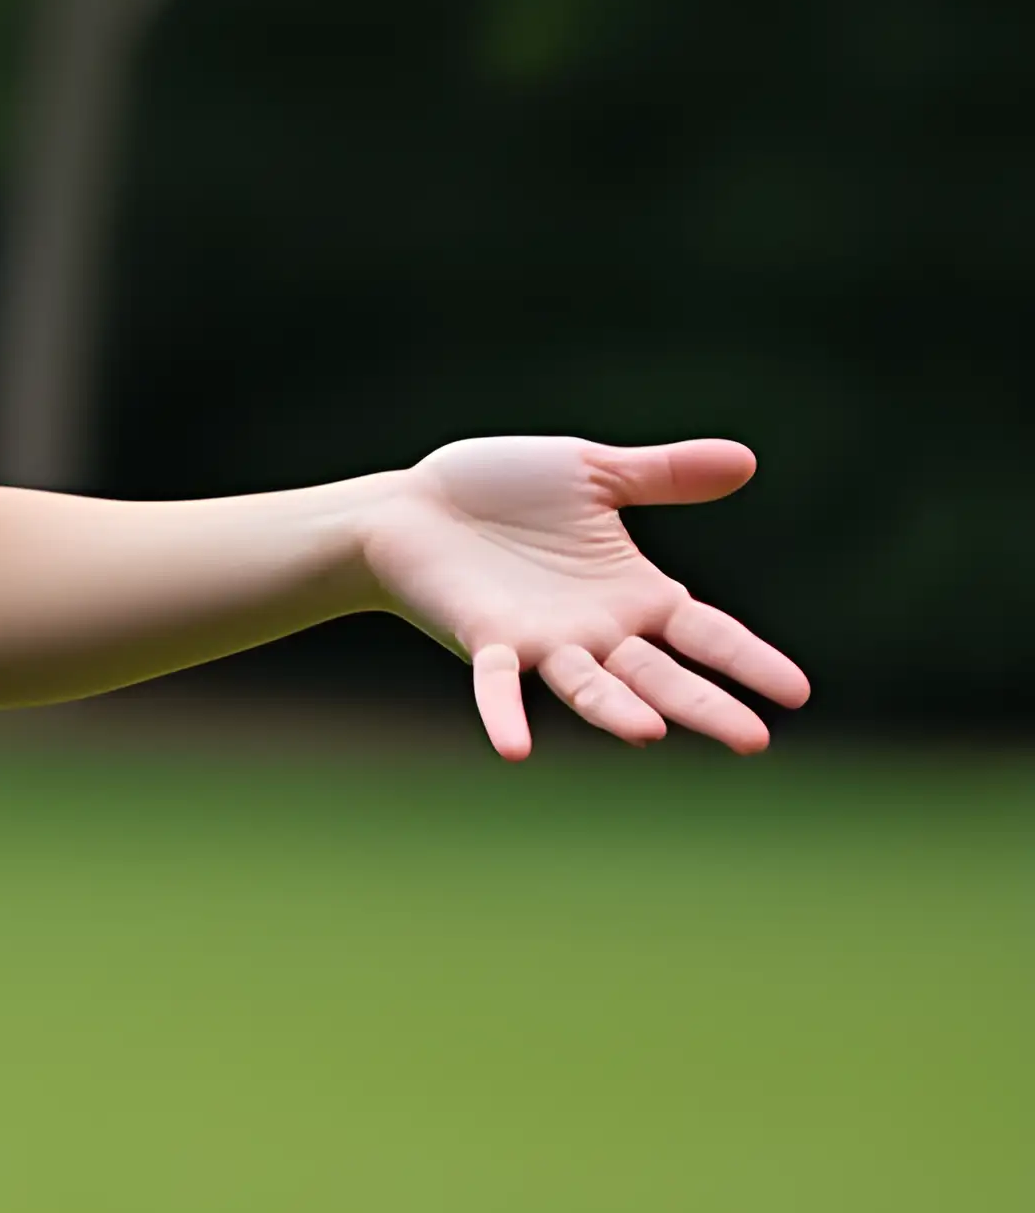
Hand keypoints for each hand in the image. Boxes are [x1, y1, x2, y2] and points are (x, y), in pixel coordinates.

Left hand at [357, 435, 810, 762]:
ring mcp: (543, 642)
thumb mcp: (594, 473)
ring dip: (619, 711)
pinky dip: (505, 715)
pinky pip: (498, 684)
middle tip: (754, 741)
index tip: (797, 692)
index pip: (707, 633)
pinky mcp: (486, 640)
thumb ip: (663, 476)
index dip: (748, 659)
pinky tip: (514, 751)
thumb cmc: (502, 491)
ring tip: (653, 734)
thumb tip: (746, 461)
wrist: (415, 505)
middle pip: (662, 675)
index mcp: (633, 594)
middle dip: (706, 705)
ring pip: (592, 687)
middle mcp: (597, 631)